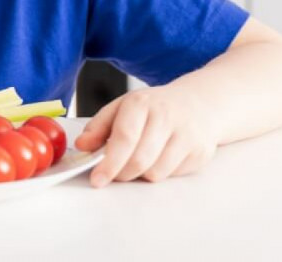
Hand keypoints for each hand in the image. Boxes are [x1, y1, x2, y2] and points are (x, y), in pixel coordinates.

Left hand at [74, 85, 218, 187]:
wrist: (199, 103)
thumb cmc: (155, 107)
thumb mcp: (123, 106)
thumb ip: (98, 126)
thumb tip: (82, 145)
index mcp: (142, 103)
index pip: (124, 138)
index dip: (109, 163)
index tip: (97, 179)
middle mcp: (166, 117)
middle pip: (139, 160)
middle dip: (122, 174)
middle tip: (115, 173)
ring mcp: (186, 135)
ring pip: (156, 173)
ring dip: (142, 175)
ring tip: (140, 159)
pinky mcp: (200, 152)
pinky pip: (172, 176)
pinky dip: (160, 173)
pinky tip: (161, 157)